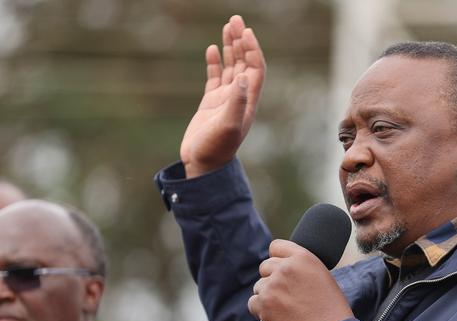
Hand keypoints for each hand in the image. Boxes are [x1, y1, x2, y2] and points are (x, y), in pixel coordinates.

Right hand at [180, 15, 265, 177]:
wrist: (202, 165)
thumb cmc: (216, 148)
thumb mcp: (228, 125)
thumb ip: (236, 101)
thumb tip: (243, 76)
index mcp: (248, 100)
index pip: (255, 68)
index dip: (252, 50)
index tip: (246, 31)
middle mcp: (239, 97)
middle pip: (244, 62)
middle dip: (241, 41)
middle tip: (236, 19)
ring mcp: (225, 99)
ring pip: (230, 66)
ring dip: (230, 47)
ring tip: (227, 26)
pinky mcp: (210, 103)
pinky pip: (214, 77)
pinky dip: (215, 63)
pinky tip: (213, 49)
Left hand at [249, 240, 353, 320]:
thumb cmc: (330, 308)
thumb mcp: (321, 275)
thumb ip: (301, 267)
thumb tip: (284, 267)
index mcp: (303, 257)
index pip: (276, 246)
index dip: (277, 259)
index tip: (279, 270)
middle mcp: (286, 267)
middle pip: (265, 266)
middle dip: (271, 279)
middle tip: (284, 294)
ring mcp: (274, 285)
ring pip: (258, 286)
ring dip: (267, 296)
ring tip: (284, 308)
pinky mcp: (265, 303)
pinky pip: (253, 303)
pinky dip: (261, 311)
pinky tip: (276, 316)